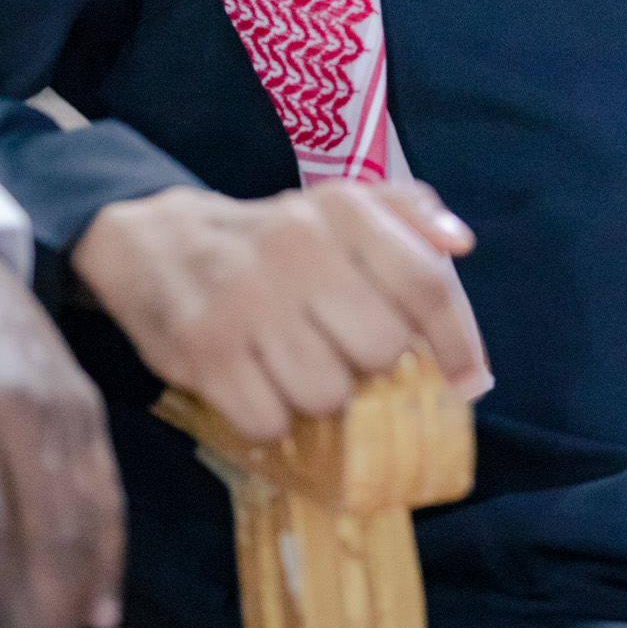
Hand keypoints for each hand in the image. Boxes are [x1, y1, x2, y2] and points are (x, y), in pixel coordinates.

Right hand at [70, 180, 491, 441]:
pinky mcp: (203, 349)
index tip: (469, 380)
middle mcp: (297, 247)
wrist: (157, 240)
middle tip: (344, 349)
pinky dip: (270, 417)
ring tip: (296, 363)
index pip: (424, 285)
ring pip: (328, 393)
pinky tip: (258, 383)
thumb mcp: (339, 207)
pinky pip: (269, 420)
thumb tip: (460, 242)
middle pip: (382, 350)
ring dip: (320, 394)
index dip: (458, 340)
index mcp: (342, 211)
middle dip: (372, 363)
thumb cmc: (272, 237)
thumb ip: (407, 215)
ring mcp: (247, 299)